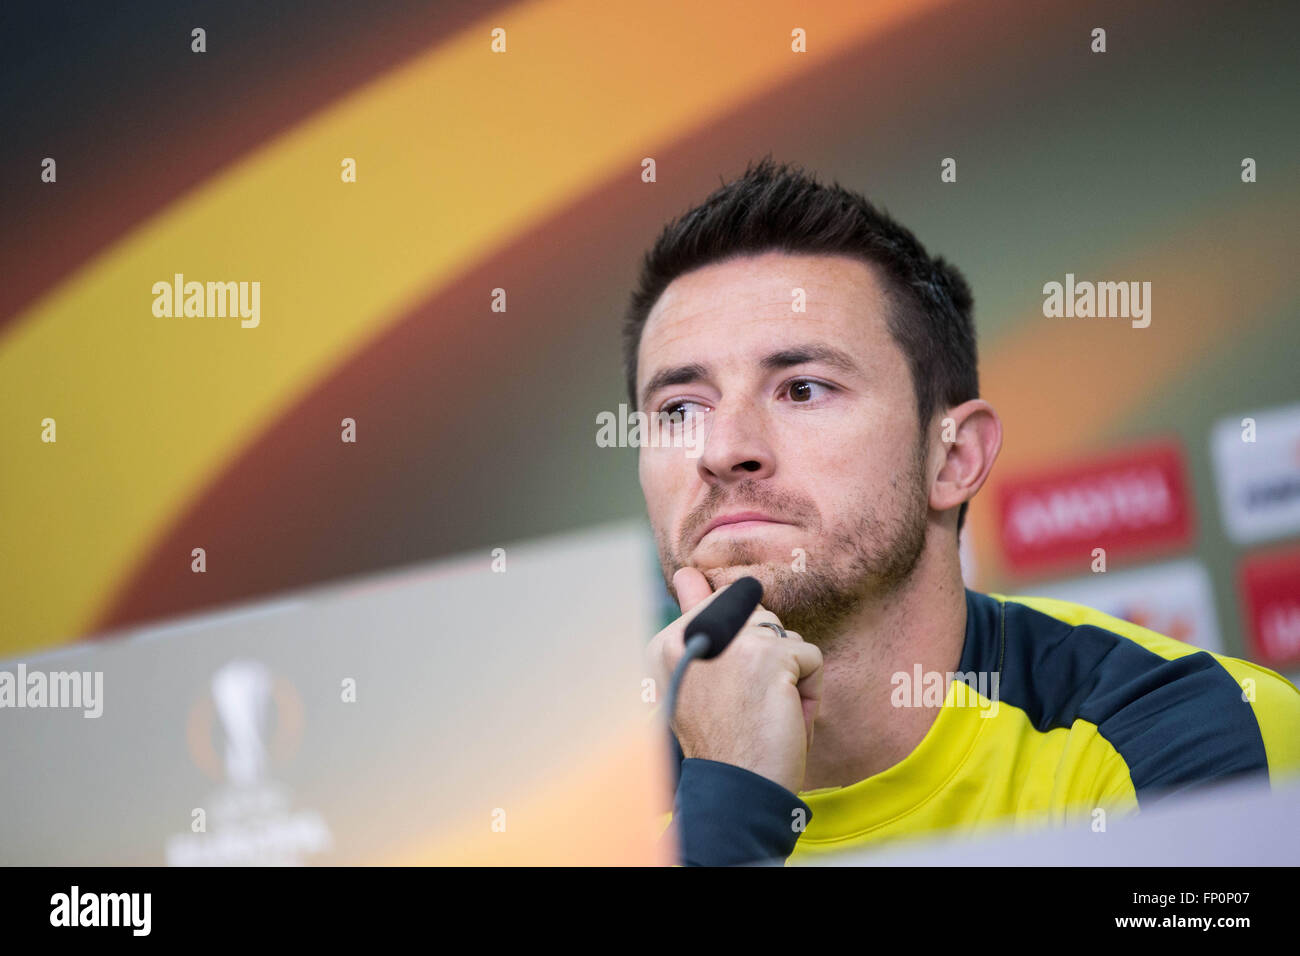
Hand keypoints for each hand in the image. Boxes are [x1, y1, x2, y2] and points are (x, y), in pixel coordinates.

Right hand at [646, 567, 822, 793]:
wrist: (736, 791)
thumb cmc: (724, 742)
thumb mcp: (699, 679)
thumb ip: (695, 621)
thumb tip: (687, 572)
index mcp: (666, 642)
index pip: (716, 603)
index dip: (737, 648)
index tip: (726, 687)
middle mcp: (691, 633)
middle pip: (756, 616)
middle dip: (766, 658)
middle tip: (747, 705)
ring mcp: (731, 641)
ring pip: (786, 635)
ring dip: (789, 675)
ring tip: (766, 712)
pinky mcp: (769, 656)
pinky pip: (812, 657)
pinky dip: (810, 691)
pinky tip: (785, 717)